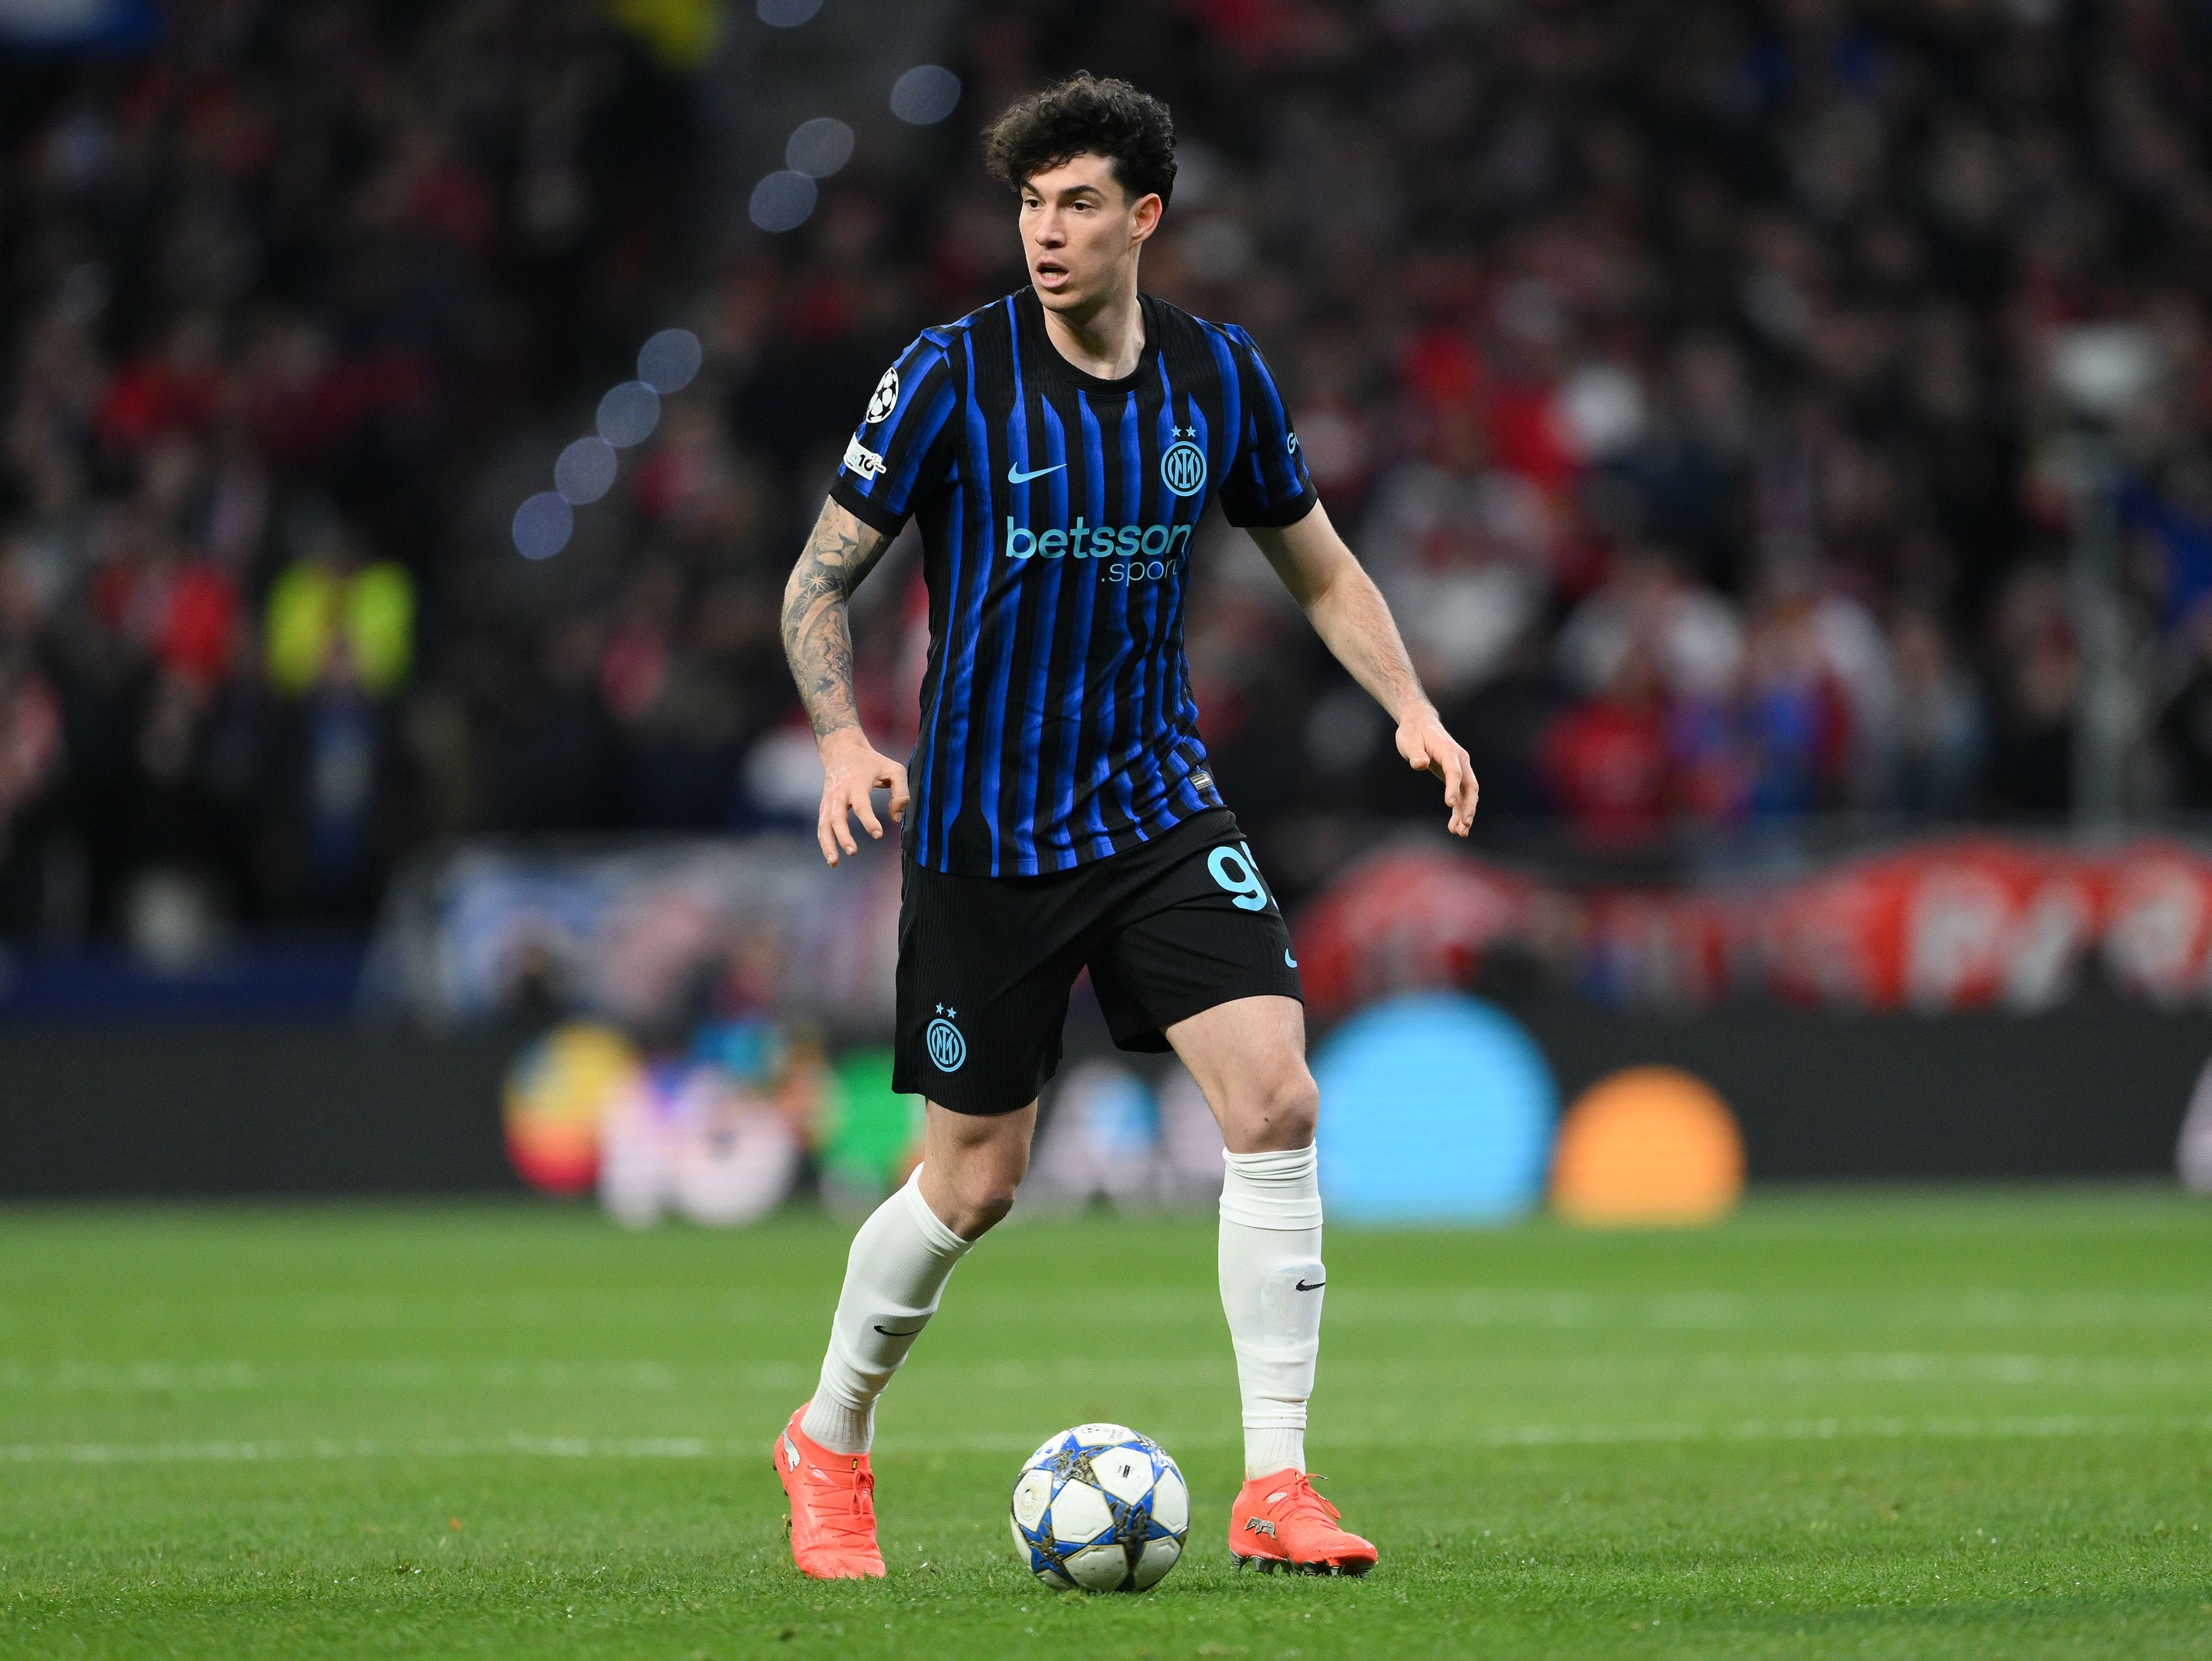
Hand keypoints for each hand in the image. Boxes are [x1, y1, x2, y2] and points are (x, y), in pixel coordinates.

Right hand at [816, 728, 909, 865]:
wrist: (842, 749)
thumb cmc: (872, 762)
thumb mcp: (893, 769)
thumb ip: (901, 792)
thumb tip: (896, 818)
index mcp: (856, 783)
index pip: (861, 805)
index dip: (869, 821)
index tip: (878, 834)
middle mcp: (839, 793)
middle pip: (837, 817)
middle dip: (843, 836)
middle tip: (853, 851)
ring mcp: (829, 800)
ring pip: (824, 824)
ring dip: (827, 844)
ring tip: (835, 862)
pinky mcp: (825, 806)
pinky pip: (822, 826)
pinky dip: (824, 842)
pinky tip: (833, 858)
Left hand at [1396, 708, 1478, 836]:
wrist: (1420, 723)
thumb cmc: (1413, 733)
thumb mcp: (1409, 741)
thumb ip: (1416, 753)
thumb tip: (1420, 764)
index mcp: (1449, 751)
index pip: (1454, 772)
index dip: (1453, 788)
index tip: (1450, 804)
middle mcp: (1459, 760)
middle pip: (1470, 785)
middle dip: (1468, 806)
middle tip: (1463, 825)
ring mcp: (1460, 768)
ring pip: (1468, 793)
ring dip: (1465, 812)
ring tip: (1460, 832)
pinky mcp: (1455, 776)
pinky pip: (1462, 795)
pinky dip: (1460, 810)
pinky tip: (1456, 826)